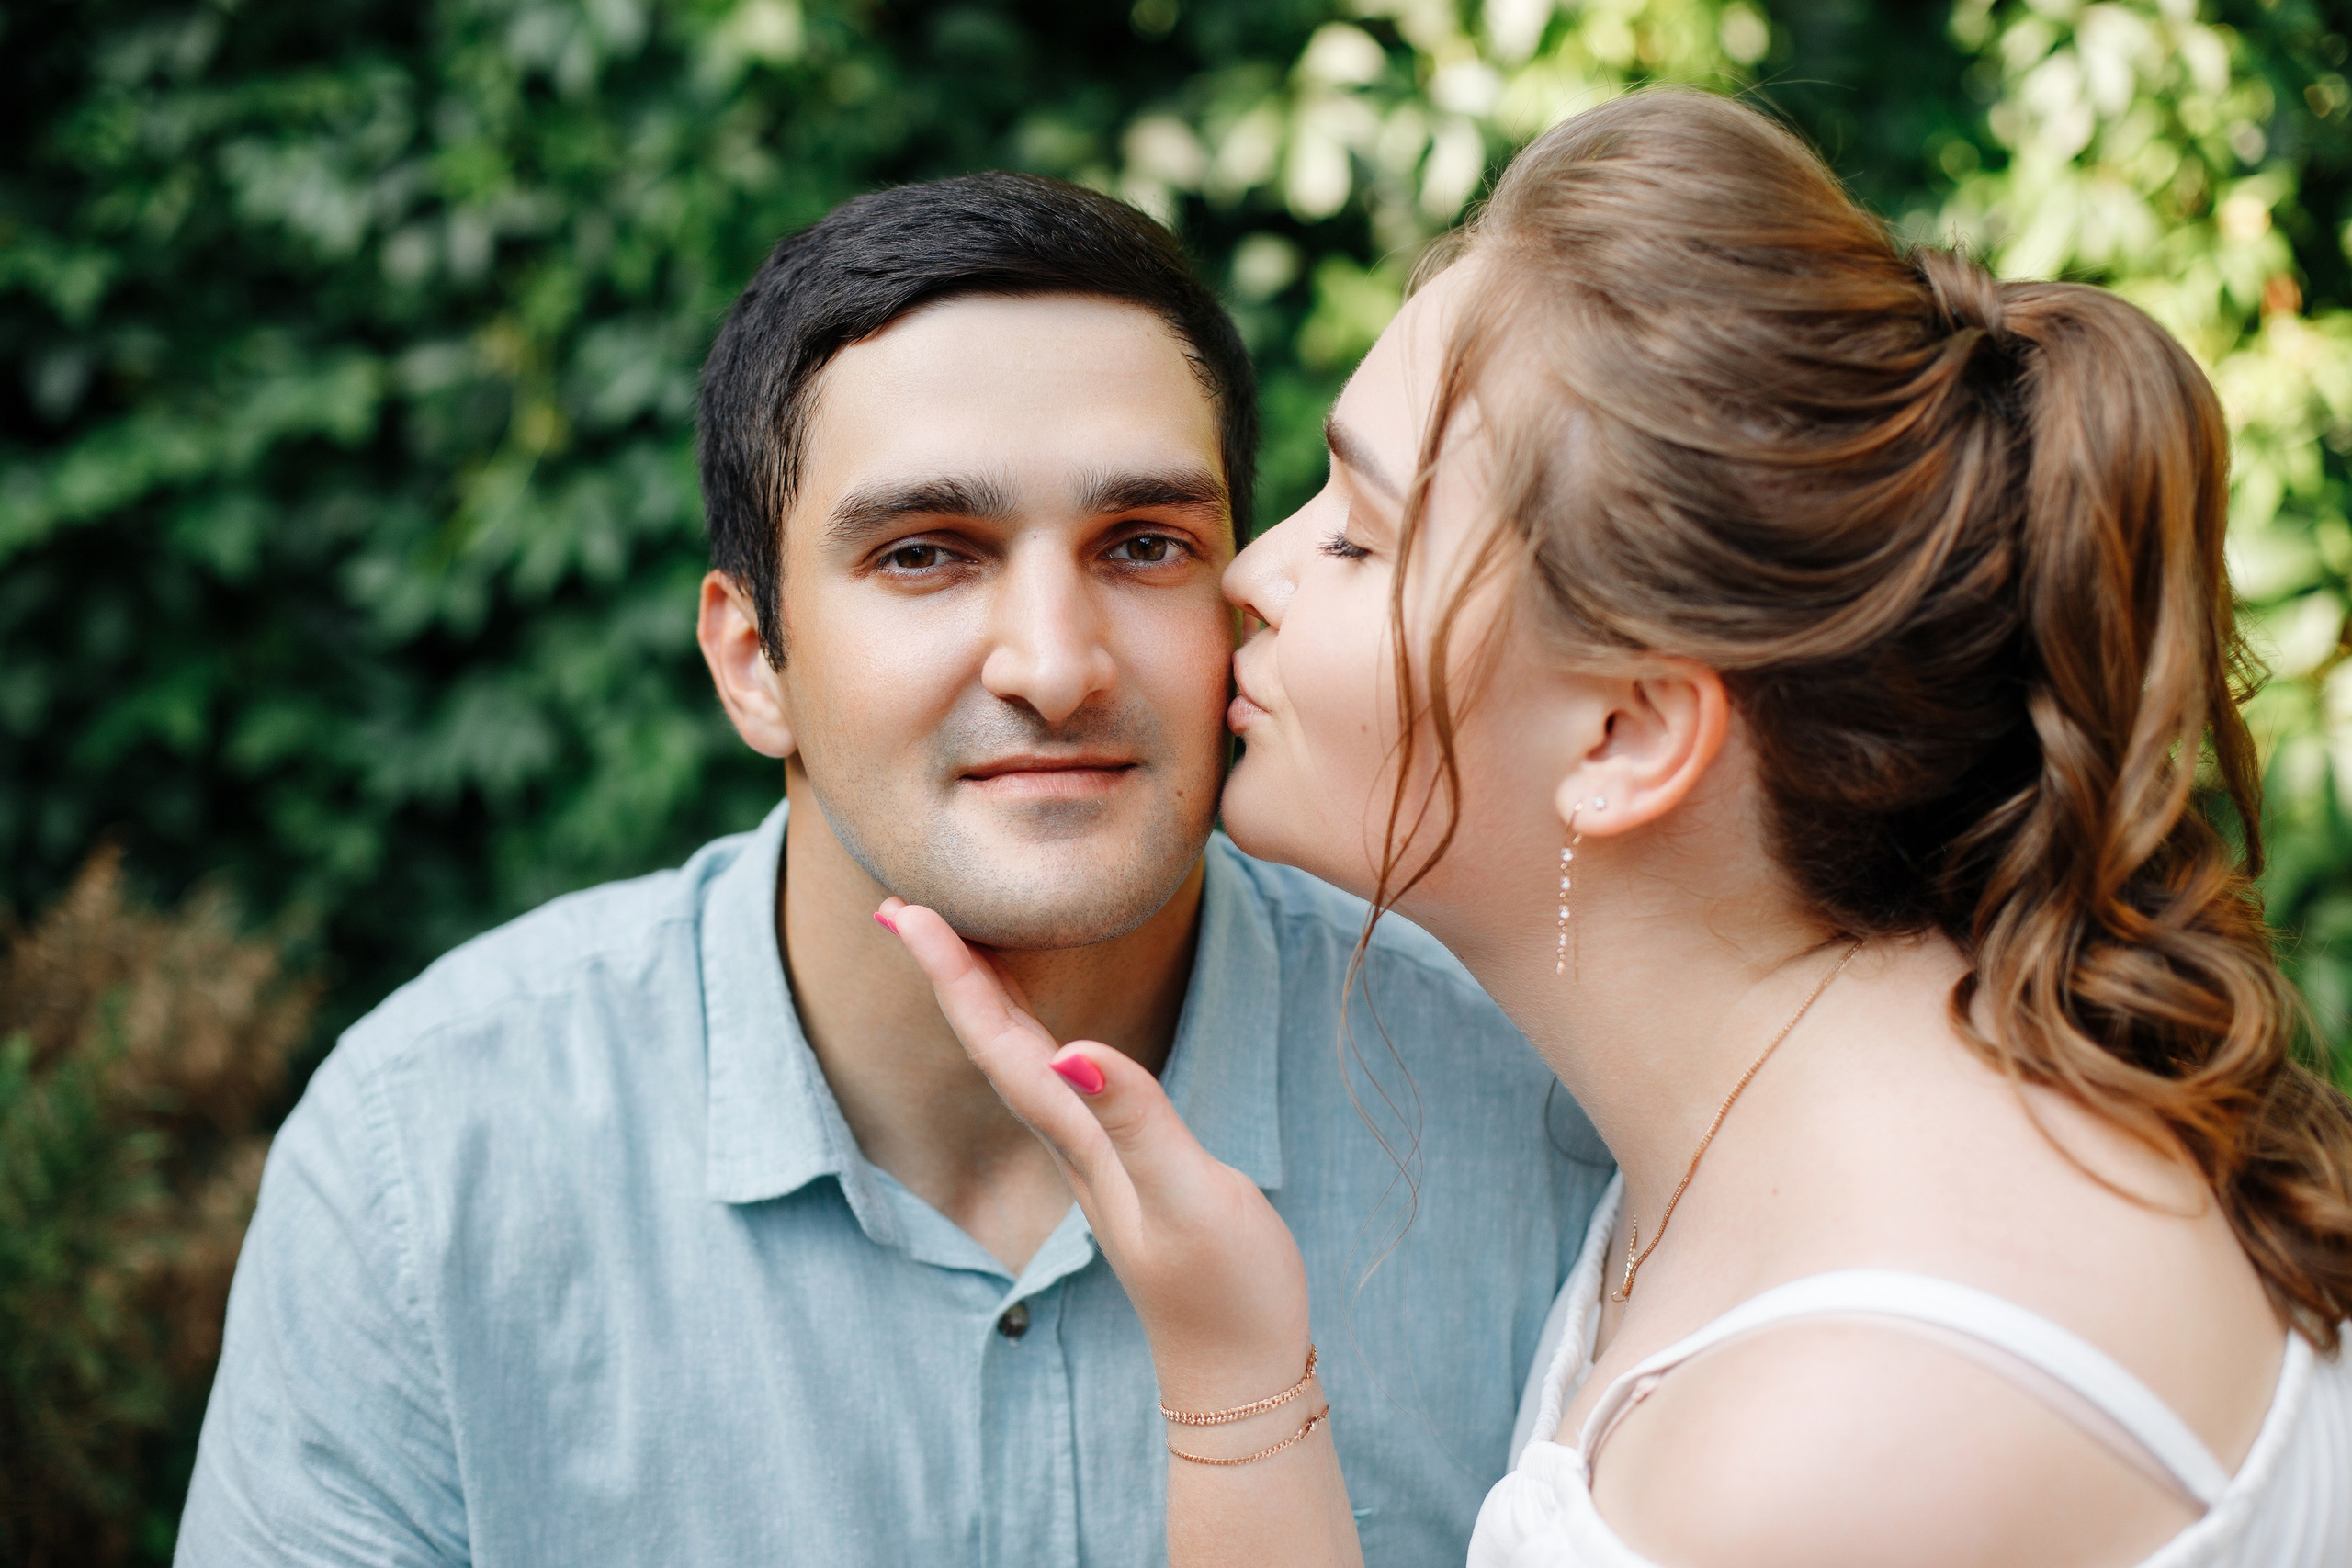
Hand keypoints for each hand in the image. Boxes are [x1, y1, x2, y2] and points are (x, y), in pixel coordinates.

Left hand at [879, 898, 1311, 1407]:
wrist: (1240, 1374)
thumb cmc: (1225, 1290)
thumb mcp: (1190, 1198)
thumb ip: (1137, 1122)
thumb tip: (1073, 1051)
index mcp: (1077, 1140)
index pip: (998, 1042)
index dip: (952, 973)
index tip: (904, 911)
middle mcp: (1071, 1143)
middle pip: (993, 1042)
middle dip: (947, 972)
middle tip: (899, 905)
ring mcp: (1093, 1158)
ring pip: (1018, 1060)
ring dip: (980, 998)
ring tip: (949, 943)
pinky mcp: (1122, 1166)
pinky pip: (1055, 1079)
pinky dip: (1032, 1033)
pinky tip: (1040, 1026)